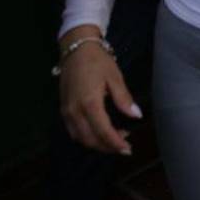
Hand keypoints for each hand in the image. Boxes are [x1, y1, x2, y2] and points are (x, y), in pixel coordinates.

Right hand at [59, 28, 140, 154]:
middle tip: (125, 145)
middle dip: (107, 147)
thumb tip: (137, 116)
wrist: (75, 49)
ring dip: (97, 143)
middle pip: (90, 140)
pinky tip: (100, 132)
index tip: (128, 149)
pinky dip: (87, 136)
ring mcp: (66, 112)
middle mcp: (74, 111)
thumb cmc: (98, 61)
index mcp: (89, 103)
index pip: (103, 131)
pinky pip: (74, 131)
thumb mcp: (115, 77)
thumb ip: (124, 99)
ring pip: (80, 138)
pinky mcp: (63, 110)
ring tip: (115, 138)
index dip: (116, 143)